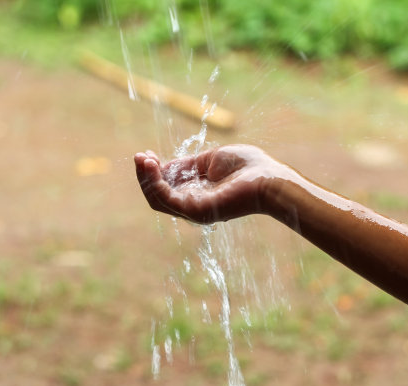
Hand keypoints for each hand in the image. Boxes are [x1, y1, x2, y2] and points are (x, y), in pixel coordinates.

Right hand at [134, 144, 284, 223]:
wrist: (267, 177)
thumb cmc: (248, 167)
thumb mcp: (210, 159)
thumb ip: (187, 164)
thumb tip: (163, 164)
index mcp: (197, 192)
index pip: (167, 185)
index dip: (154, 170)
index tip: (147, 154)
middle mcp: (193, 203)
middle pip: (157, 194)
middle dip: (145, 175)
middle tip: (140, 156)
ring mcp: (193, 209)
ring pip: (157, 198)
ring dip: (145, 178)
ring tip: (142, 159)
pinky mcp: (195, 210)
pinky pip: (166, 198)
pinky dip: (155, 182)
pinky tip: (151, 165)